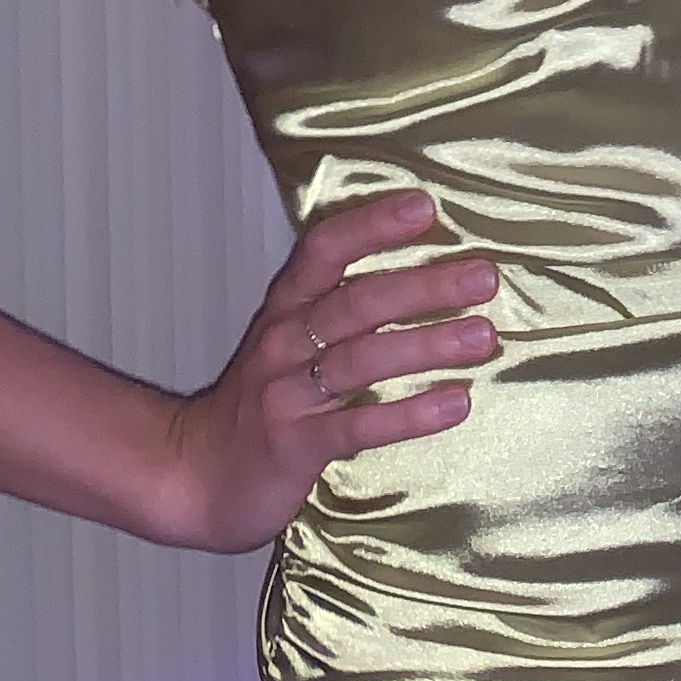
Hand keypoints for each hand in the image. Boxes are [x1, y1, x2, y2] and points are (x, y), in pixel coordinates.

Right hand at [161, 187, 497, 551]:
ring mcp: (287, 394)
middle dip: (423, 286)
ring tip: (483, 336)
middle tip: (484, 277)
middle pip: (356, 302)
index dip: (371, 225)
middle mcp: (285, 341)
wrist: (196, 474)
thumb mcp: (290, 341)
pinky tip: (456, 404)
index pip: (324, 250)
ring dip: (426, 344)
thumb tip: (428, 273)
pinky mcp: (296, 445)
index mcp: (287, 308)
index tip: (424, 206)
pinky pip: (358, 426)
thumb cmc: (261, 401)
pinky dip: (410, 414)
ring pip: (361, 359)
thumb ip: (341, 306)